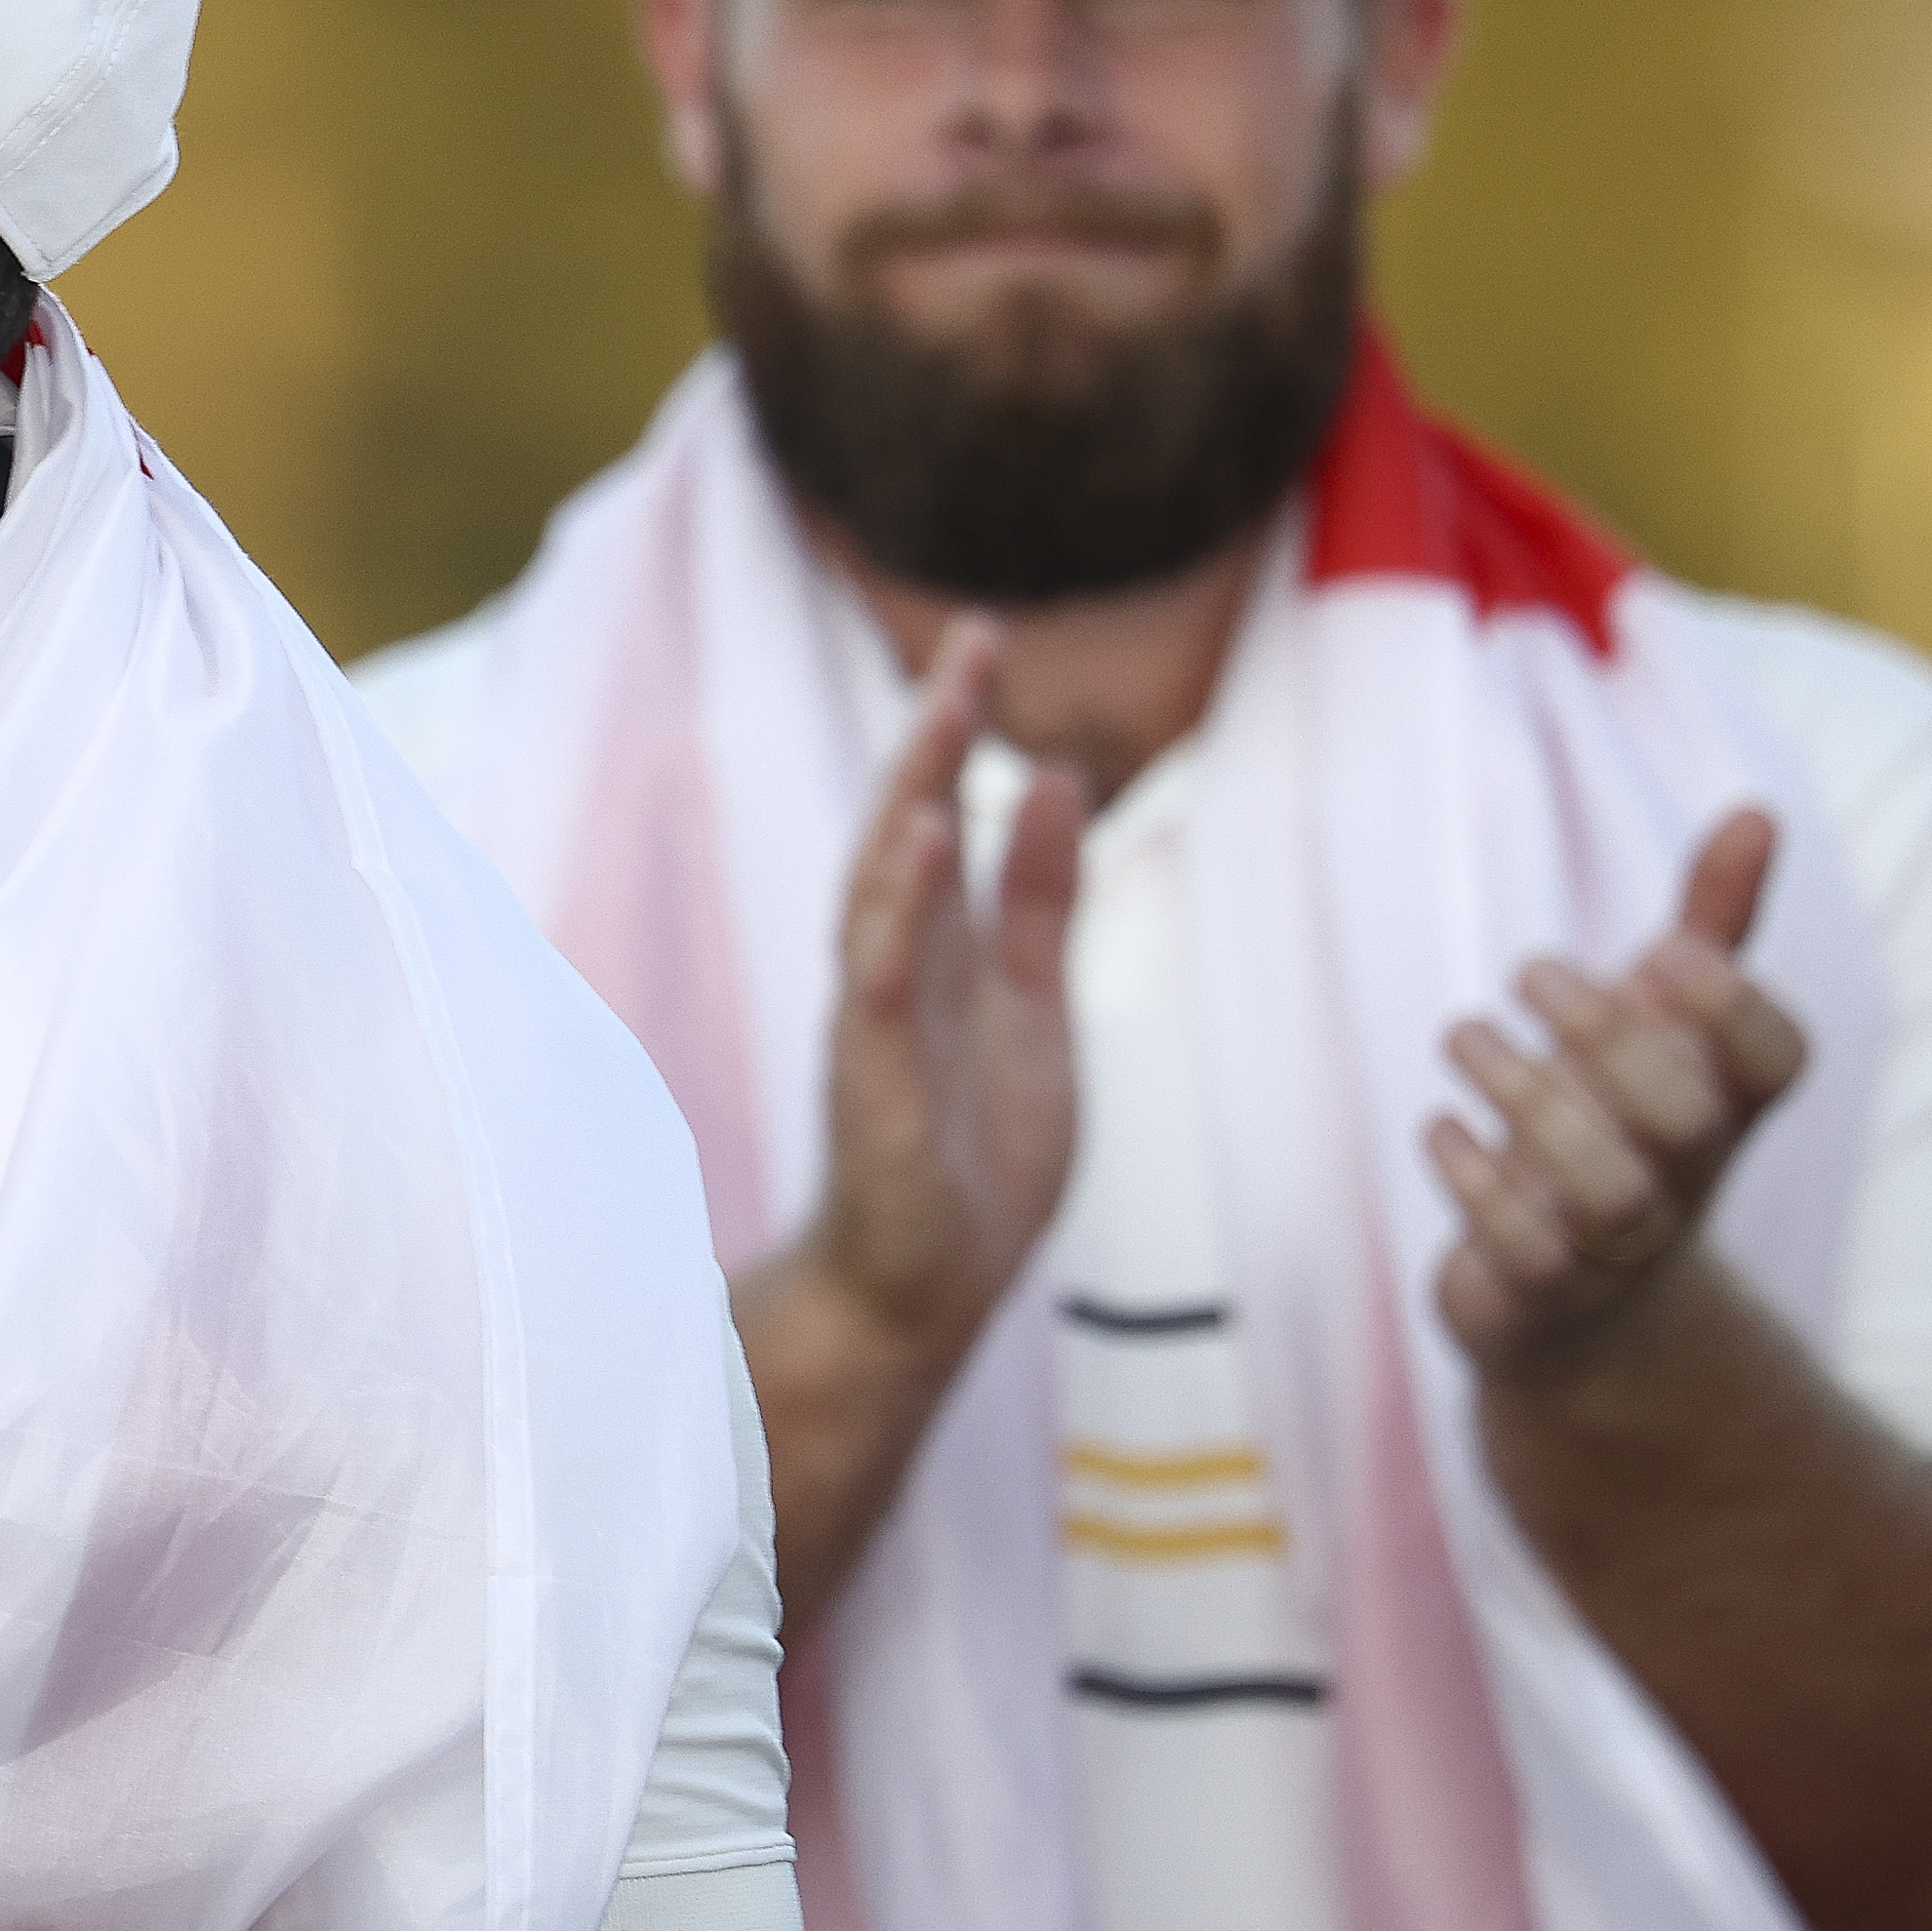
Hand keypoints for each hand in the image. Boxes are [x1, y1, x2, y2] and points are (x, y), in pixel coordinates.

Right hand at [796, 617, 1083, 1372]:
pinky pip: (882, 979)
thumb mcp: (1034, 1008)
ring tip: (946, 718)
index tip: (987, 639)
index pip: (938, 815)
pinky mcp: (873, 1086)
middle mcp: (893, 971)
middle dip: (935, 736)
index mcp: (934, 951)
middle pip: (902, 830)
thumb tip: (1058, 778)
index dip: (958, 729)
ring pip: (882, 892)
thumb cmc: (972, 1159)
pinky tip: (928, 840)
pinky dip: (902, 905)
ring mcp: (875, 1025)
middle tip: (973, 641)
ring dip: (911, 801)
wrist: (923, 1292)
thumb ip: (1040, 902)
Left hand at [1427, 809, 1811, 1378]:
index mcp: (1724, 1100)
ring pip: (1604, 1186)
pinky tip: (1444, 1125)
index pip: (1776, 1060)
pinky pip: (1523, 1248)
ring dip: (1524, 1096)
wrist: (1590, 1302)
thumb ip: (1710, 923)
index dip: (1732, 1005)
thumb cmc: (1628, 1125)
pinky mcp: (1544, 1287)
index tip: (1661, 949)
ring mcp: (1620, 1240)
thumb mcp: (1666, 1023)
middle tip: (1530, 973)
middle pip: (1682, 1116)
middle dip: (1603, 1035)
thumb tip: (1757, 809)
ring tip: (1465, 1034)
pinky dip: (1472, 1176)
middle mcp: (1687, 1174)